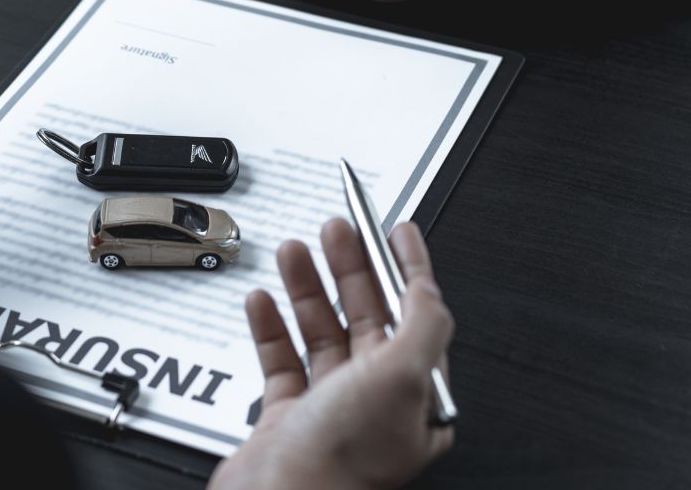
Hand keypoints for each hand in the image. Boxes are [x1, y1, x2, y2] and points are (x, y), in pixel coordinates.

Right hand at [210, 219, 453, 489]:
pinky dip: (270, 326)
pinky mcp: (287, 417)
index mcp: (416, 396)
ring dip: (307, 287)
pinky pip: (280, 359)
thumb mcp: (403, 378)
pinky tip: (262, 301)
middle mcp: (376, 402)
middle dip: (351, 267)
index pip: (418, 315)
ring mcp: (329, 408)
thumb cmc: (341, 461)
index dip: (409, 266)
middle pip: (366, 316)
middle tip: (338, 229)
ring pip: (320, 332)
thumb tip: (427, 287)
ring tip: (292, 251)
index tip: (398, 230)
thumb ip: (423, 324)